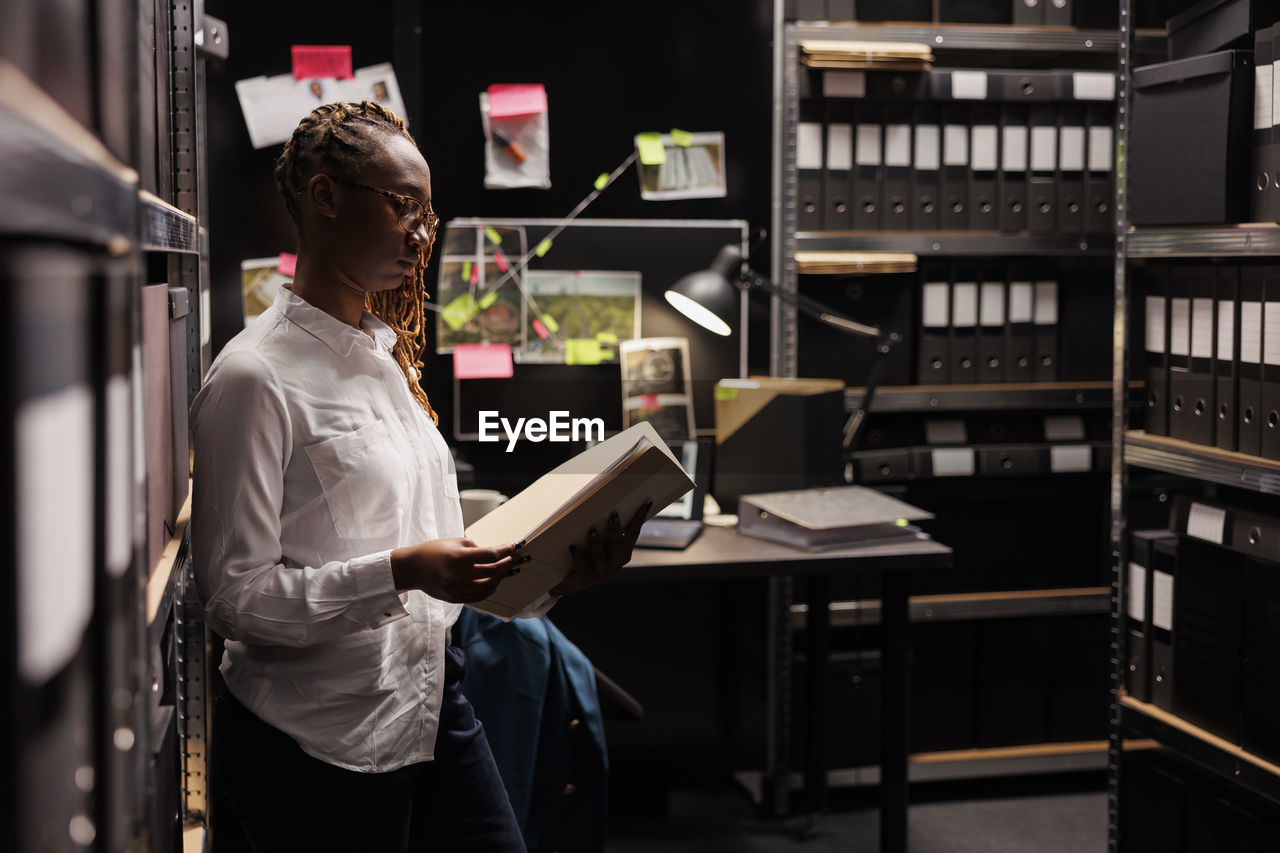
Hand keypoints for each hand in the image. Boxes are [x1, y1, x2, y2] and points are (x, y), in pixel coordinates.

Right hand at [390, 537, 526, 602]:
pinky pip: (480, 596)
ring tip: (511, 570)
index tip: (516, 545)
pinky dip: (491, 588)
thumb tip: (494, 553)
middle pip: (492, 571)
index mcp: (458, 558)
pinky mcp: (455, 598)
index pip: (490, 555)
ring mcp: (457, 589)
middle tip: (519, 558)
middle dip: (508, 563)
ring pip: (489, 585)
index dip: (505, 550)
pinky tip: (497, 581)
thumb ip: (475, 548)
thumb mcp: (454, 542)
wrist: (412, 568)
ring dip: (502, 577)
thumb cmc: (433, 551)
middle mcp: (458, 576)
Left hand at [550, 501, 650, 596]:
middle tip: (613, 514)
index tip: (645, 503)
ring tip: (591, 532)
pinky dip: (577, 555)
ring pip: (600, 555)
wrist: (576, 583)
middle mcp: (616, 564)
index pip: (633, 533)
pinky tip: (572, 547)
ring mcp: (603, 572)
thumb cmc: (591, 558)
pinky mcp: (588, 577)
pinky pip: (582, 564)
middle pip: (618, 544)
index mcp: (624, 554)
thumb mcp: (604, 547)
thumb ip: (610, 534)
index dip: (639, 518)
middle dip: (616, 530)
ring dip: (596, 543)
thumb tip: (612, 507)